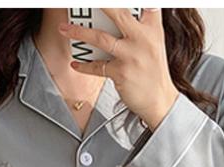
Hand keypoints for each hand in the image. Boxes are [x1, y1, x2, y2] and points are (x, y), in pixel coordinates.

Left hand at [59, 8, 178, 130]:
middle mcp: (143, 38)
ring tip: (64, 29)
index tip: (104, 2)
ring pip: (100, 38)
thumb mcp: (155, 42)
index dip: (129, 0)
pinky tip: (75, 64)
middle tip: (83, 2)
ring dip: (79, 33)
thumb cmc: (153, 71)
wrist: (160, 100)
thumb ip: (144, 24)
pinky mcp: (121, 73)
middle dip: (101, 5)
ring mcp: (131, 55)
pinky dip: (84, 65)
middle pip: (118, 13)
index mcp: (153, 27)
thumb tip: (128, 12)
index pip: (143, 4)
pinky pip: (96, 66)